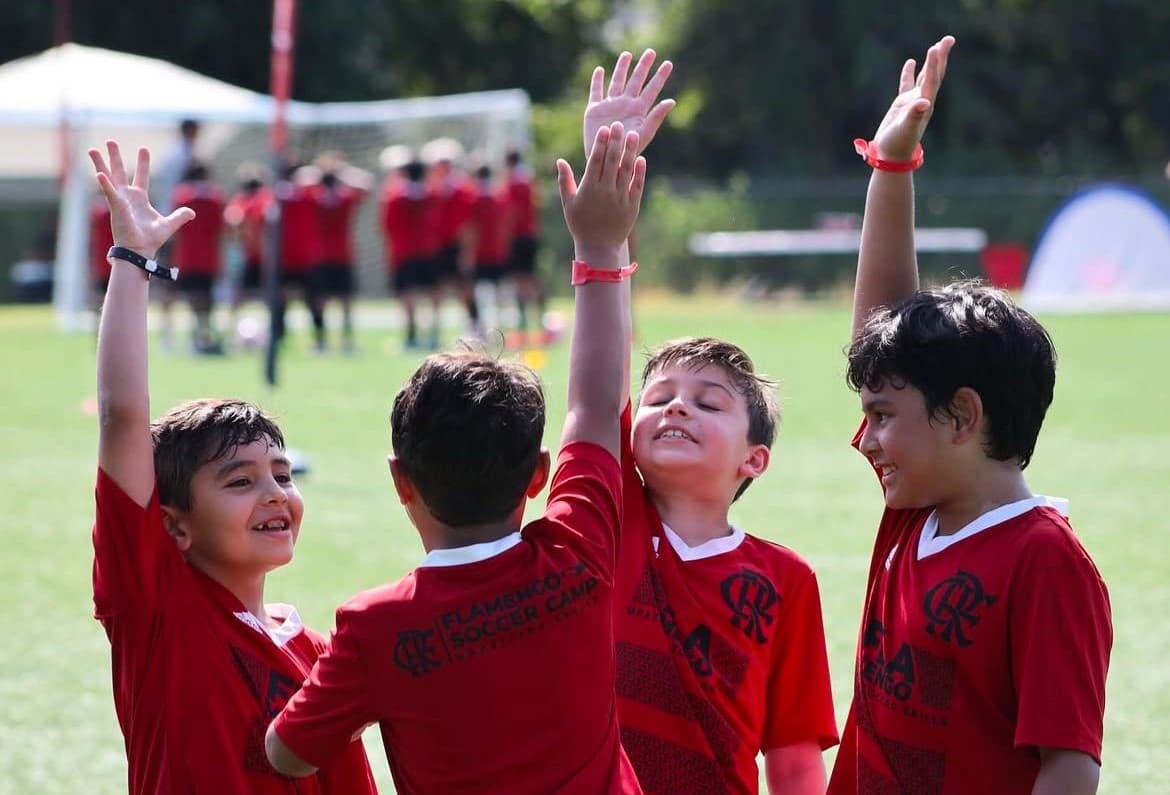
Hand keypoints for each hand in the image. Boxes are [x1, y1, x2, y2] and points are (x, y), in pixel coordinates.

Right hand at [88, 140, 194, 259]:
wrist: (141, 250)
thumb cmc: (150, 240)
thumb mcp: (169, 225)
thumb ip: (179, 216)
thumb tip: (192, 212)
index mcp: (139, 198)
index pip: (141, 176)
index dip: (142, 163)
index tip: (144, 148)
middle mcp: (127, 196)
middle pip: (119, 171)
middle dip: (115, 156)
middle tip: (111, 141)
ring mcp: (119, 200)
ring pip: (107, 177)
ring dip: (100, 163)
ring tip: (92, 149)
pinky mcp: (116, 207)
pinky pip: (109, 193)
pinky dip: (104, 184)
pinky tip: (98, 174)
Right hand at [558, 123, 646, 263]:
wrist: (599, 248)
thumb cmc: (581, 225)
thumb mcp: (568, 204)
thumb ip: (565, 181)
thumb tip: (560, 161)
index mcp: (589, 189)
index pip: (595, 161)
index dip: (600, 143)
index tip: (604, 129)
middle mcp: (606, 191)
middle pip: (612, 161)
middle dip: (615, 141)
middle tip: (619, 124)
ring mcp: (620, 198)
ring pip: (626, 170)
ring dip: (630, 151)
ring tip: (633, 135)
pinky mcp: (632, 205)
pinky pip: (637, 185)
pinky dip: (639, 172)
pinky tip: (641, 158)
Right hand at [583, 49, 674, 156]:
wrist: (606, 160)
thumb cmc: (627, 151)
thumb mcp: (644, 133)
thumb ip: (656, 116)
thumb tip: (672, 101)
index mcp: (639, 109)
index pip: (652, 89)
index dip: (660, 76)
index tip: (668, 63)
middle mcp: (625, 104)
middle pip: (636, 80)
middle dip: (643, 66)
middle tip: (651, 51)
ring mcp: (610, 106)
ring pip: (617, 81)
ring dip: (622, 68)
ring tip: (627, 55)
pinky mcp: (594, 110)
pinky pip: (596, 92)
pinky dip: (596, 81)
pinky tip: (599, 70)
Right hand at [871, 35, 954, 161]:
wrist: (892, 158)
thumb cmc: (897, 145)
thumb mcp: (905, 129)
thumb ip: (913, 115)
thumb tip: (923, 103)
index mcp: (924, 105)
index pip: (931, 80)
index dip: (934, 64)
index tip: (936, 47)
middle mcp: (922, 101)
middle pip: (934, 75)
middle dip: (941, 57)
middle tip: (948, 39)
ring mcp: (913, 102)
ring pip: (924, 77)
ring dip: (931, 62)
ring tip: (936, 45)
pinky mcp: (902, 105)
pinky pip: (907, 84)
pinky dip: (909, 73)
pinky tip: (911, 61)